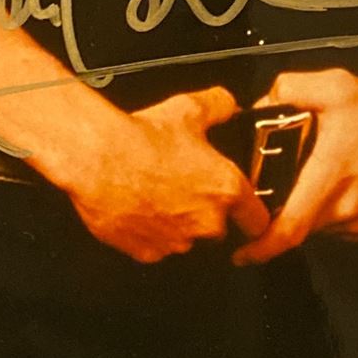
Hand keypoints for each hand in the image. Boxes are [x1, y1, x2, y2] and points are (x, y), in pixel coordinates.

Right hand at [60, 86, 269, 262]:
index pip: (259, 220)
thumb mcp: (191, 108)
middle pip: (220, 228)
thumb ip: (221, 106)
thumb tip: (229, 105)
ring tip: (158, 193)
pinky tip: (140, 206)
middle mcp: (206, 222)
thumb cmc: (142, 137)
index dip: (254, 214)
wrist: (97, 159)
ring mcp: (176, 241)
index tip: (248, 212)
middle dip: (207, 212)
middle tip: (186, 186)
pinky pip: (157, 246)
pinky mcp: (147, 252)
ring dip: (178, 222)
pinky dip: (151, 232)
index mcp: (225, 190)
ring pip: (187, 238)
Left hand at [229, 65, 357, 263]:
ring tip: (333, 174)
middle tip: (298, 176)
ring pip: (322, 227)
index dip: (260, 248)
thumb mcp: (332, 85)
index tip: (241, 254)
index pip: (288, 229)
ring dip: (316, 209)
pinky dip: (339, 214)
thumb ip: (287, 89)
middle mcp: (348, 207)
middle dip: (289, 206)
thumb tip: (260, 104)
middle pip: (301, 223)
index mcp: (331, 176)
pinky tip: (351, 185)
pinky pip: (345, 230)